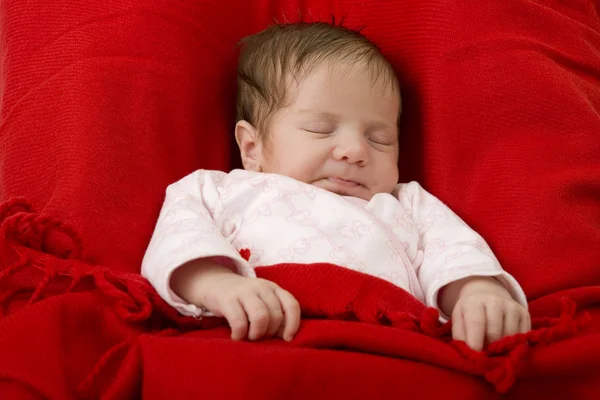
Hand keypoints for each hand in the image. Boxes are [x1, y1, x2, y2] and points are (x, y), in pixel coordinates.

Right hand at [171, 260, 300, 341]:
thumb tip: (285, 338)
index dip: (292, 324)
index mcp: (274, 288)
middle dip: (270, 332)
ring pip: (261, 317)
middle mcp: (262, 288)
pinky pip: (239, 321)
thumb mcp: (262, 302)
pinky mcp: (228, 299)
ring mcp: (245, 291)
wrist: (214, 283)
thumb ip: (274, 316)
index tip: (287, 339)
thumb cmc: (243, 300)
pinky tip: (236, 336)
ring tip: (249, 338)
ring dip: (257, 333)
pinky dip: (240, 334)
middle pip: (276, 315)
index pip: (291, 305)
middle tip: (259, 337)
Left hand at [439, 277, 530, 350]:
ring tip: (494, 350)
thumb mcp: (459, 320)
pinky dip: (514, 345)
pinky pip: (522, 337)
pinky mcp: (524, 313)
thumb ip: (460, 337)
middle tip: (485, 355)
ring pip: (510, 336)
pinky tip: (506, 344)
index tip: (475, 356)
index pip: (476, 323)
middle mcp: (494, 301)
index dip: (475, 342)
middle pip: (494, 332)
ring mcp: (511, 306)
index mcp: (473, 301)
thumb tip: (469, 354)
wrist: (488, 296)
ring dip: (502, 348)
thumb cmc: (469, 312)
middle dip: (489, 348)